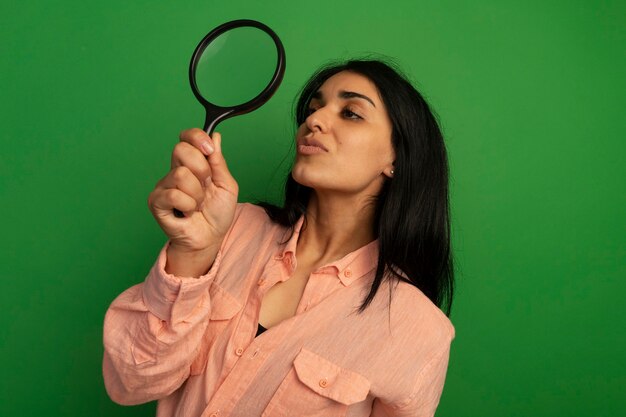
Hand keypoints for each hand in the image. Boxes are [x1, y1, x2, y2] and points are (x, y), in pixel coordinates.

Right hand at [148, 129, 237, 271]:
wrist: (211, 238)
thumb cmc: (217, 214)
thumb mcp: (226, 185)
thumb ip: (219, 161)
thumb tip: (215, 136)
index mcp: (192, 164)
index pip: (186, 138)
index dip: (197, 137)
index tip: (209, 150)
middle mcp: (175, 171)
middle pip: (181, 150)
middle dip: (202, 169)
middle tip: (205, 186)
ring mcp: (164, 186)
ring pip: (181, 175)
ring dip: (197, 194)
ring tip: (197, 204)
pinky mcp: (156, 201)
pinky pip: (174, 194)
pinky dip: (188, 205)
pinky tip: (188, 212)